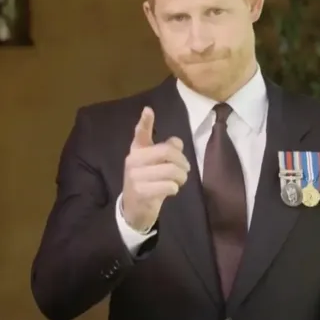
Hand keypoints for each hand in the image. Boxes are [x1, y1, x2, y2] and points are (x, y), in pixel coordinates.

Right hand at [121, 106, 189, 231]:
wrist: (133, 209)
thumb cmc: (147, 182)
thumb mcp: (155, 165)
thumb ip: (165, 151)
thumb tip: (177, 142)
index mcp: (137, 151)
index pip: (140, 133)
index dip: (145, 122)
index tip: (148, 110)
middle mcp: (133, 160)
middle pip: (166, 152)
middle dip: (182, 161)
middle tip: (186, 168)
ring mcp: (135, 177)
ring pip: (170, 170)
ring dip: (181, 177)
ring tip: (180, 180)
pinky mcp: (141, 192)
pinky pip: (168, 186)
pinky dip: (175, 188)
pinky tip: (171, 190)